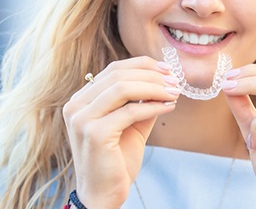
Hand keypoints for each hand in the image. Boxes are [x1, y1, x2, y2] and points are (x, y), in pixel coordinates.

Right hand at [63, 56, 179, 208]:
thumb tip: (165, 79)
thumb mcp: (132, 122)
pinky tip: (169, 106)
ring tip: (174, 92)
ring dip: (155, 87)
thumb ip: (142, 100)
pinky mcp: (94, 133)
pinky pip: (131, 111)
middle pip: (119, 74)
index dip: (143, 65)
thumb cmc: (117, 158)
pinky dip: (154, 106)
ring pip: (123, 88)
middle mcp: (76, 105)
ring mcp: (82, 118)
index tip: (167, 69)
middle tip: (175, 81)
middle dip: (152, 75)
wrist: (104, 194)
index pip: (114, 69)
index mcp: (82, 99)